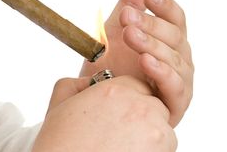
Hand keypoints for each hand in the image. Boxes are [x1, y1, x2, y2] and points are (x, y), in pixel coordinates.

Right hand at [33, 75, 176, 151]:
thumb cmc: (61, 145)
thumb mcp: (58, 105)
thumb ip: (75, 84)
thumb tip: (88, 82)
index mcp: (114, 91)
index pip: (137, 85)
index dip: (129, 99)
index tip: (118, 114)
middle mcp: (137, 106)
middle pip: (154, 105)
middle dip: (143, 116)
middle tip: (122, 133)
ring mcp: (153, 130)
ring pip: (164, 128)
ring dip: (151, 136)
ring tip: (124, 147)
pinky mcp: (161, 151)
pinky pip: (168, 147)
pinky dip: (154, 151)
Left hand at [80, 0, 193, 126]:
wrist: (100, 102)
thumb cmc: (113, 67)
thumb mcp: (116, 31)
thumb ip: (131, 4)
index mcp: (169, 39)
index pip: (175, 18)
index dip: (164, 4)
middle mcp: (179, 58)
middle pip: (174, 36)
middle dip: (150, 23)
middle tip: (127, 15)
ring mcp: (180, 81)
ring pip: (174, 59)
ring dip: (152, 44)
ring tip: (130, 34)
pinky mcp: (175, 104)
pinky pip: (174, 87)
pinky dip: (161, 72)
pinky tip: (145, 61)